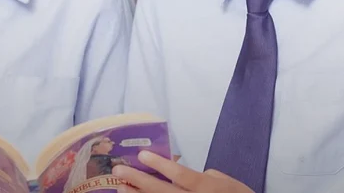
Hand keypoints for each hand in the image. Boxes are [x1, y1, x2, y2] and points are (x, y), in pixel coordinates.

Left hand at [113, 151, 253, 192]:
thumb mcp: (224, 180)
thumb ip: (201, 174)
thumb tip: (177, 167)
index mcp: (206, 187)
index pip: (180, 175)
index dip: (161, 165)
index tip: (142, 154)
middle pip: (162, 191)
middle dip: (139, 180)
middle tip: (119, 170)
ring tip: (121, 188)